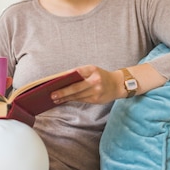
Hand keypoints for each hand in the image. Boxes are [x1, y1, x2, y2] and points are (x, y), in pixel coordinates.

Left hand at [50, 63, 166, 103]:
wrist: (117, 85)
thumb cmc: (101, 75)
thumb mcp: (92, 70)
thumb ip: (80, 73)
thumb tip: (62, 78)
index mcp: (93, 70)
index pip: (77, 72)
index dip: (66, 77)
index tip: (56, 81)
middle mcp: (95, 81)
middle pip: (76, 87)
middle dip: (63, 92)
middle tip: (52, 95)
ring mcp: (96, 91)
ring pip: (77, 96)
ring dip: (65, 98)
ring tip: (55, 99)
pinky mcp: (96, 100)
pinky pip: (81, 100)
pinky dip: (72, 100)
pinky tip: (64, 100)